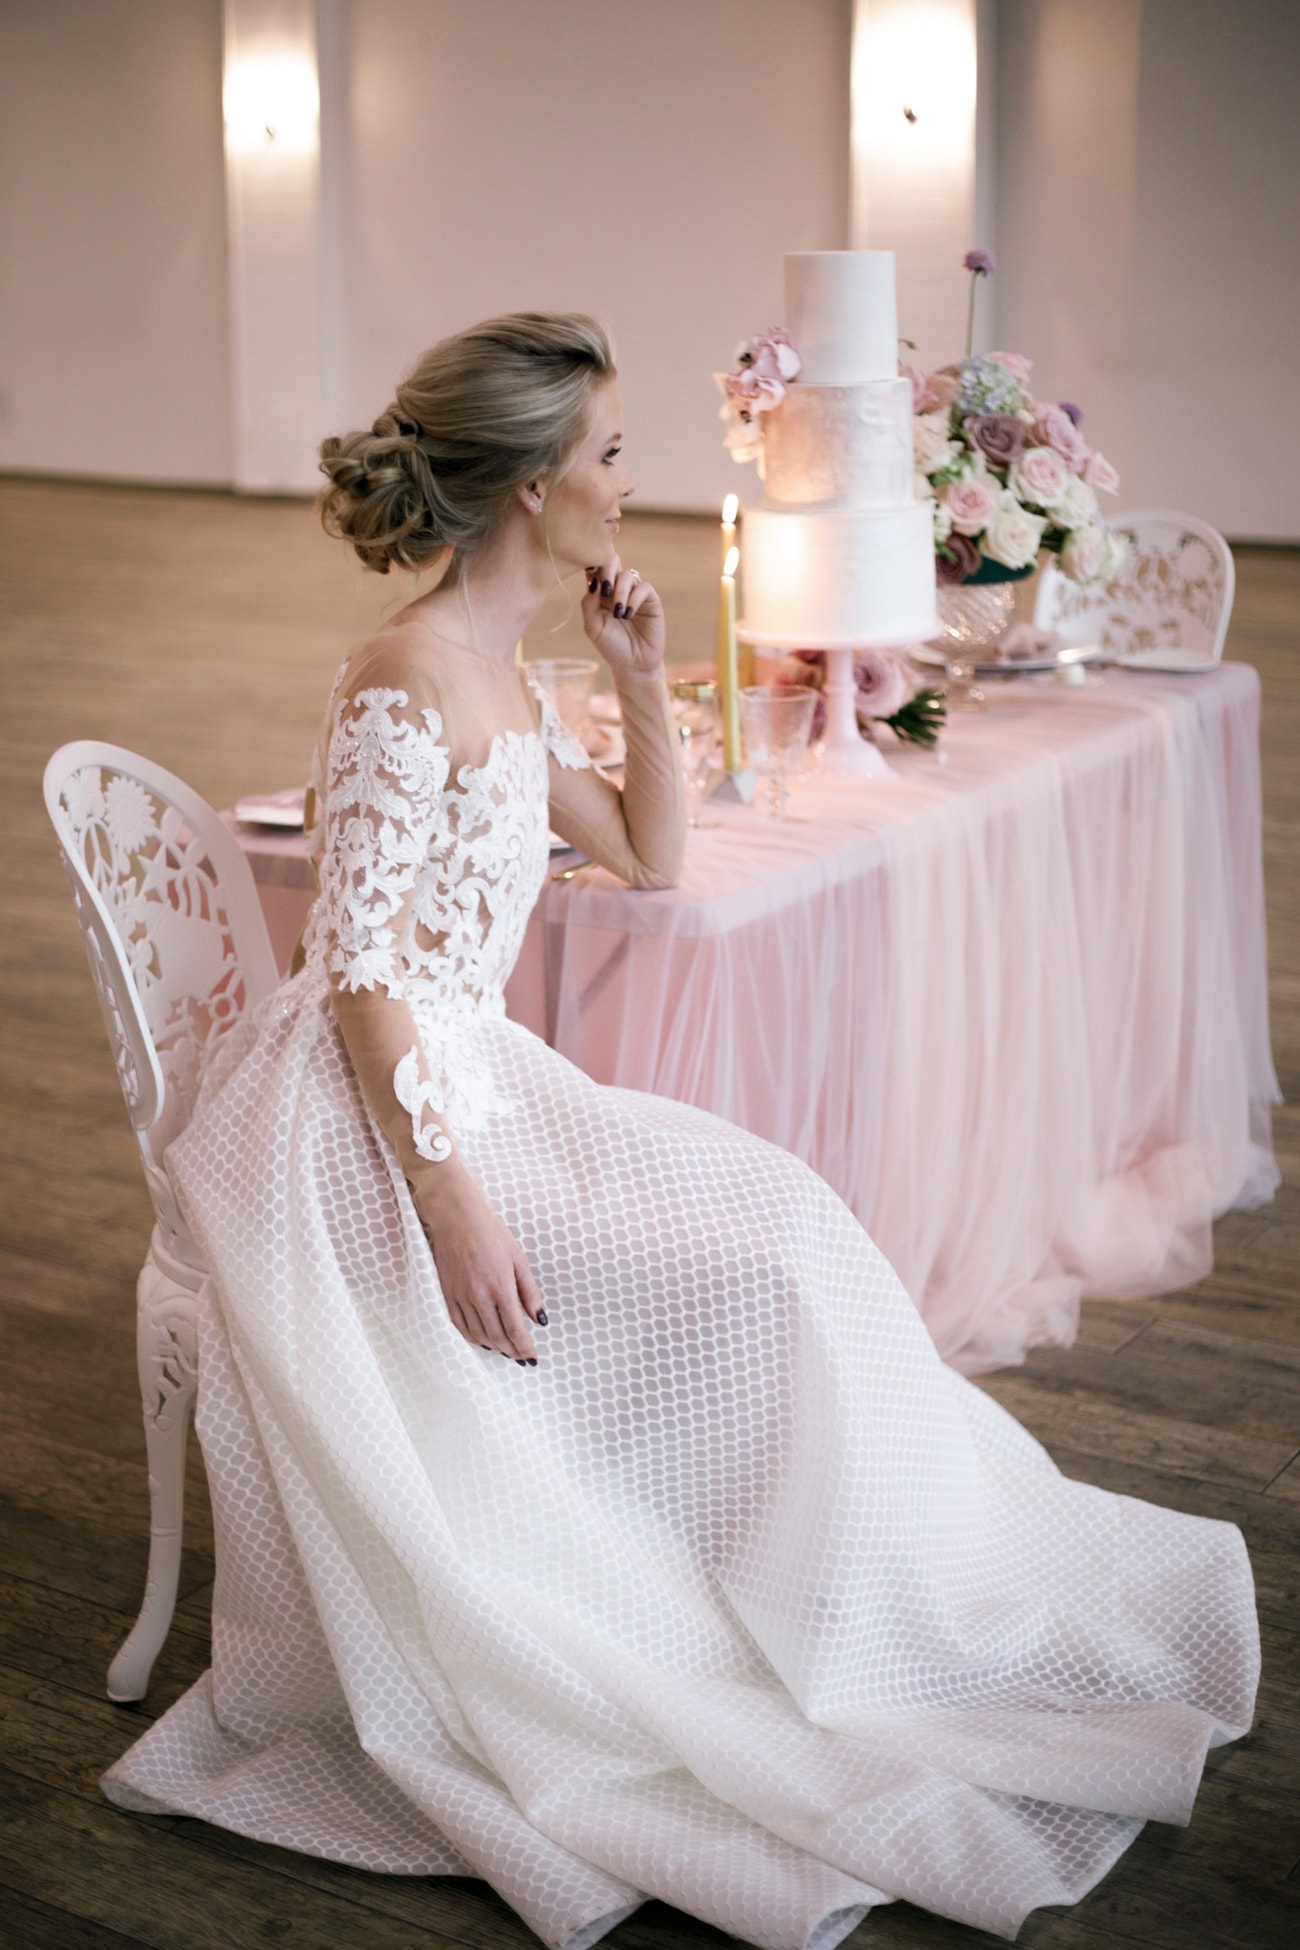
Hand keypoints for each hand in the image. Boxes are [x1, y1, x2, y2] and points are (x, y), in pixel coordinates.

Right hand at [414, 1162, 544, 1365]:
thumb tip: (539, 1320)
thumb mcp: (519, 1259)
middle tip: (521, 1357)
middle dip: (511, 1351)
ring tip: (505, 1350)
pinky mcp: (446, 1295)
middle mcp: (479, 1296)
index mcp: (501, 1287)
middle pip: (497, 1337)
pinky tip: (482, 1340)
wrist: (457, 1219)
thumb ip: (530, 1292)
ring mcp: (460, 1297)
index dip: (525, 1348)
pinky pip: (459, 1326)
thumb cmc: (492, 1235)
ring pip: (478, 1335)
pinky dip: (472, 1338)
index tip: (532, 1358)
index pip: (515, 1329)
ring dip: (493, 1347)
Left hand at [581, 554, 664, 678]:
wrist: (633, 665)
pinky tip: (628, 615)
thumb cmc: (611, 647)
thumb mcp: (593, 627)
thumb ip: (588, 604)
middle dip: (606, 570)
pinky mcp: (650, 600)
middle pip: (612, 561)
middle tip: (604, 589)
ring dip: (620, 591)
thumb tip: (593, 581)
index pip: (594, 568)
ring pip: (627, 575)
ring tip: (618, 613)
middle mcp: (617, 589)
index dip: (591, 566)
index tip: (588, 577)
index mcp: (599, 592)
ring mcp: (634, 593)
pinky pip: (643, 588)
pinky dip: (634, 598)